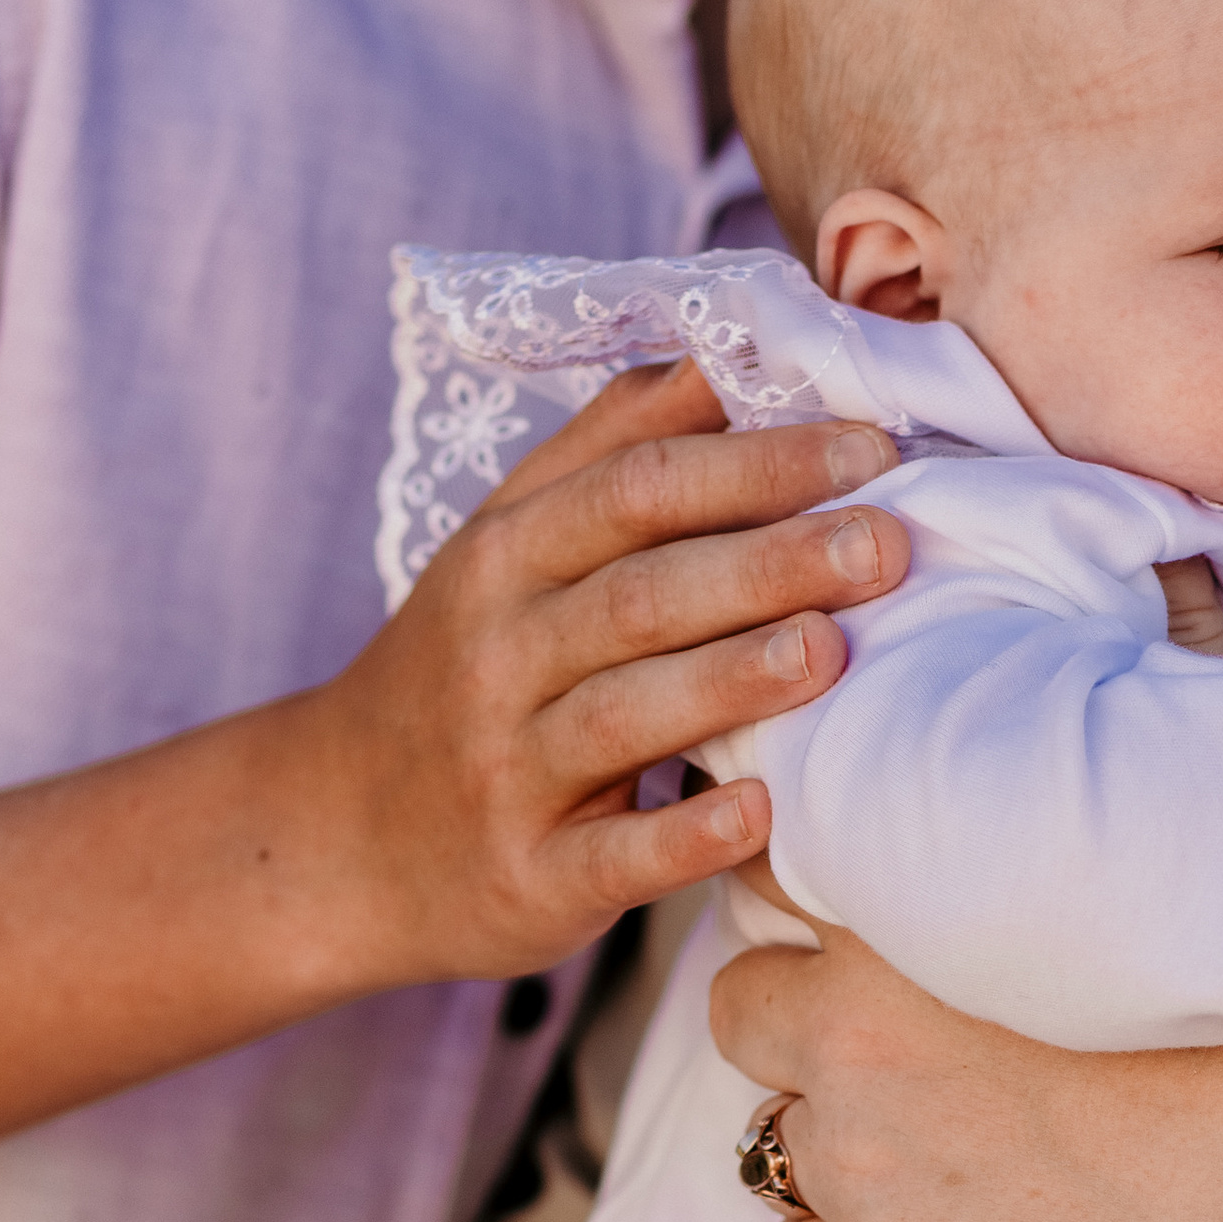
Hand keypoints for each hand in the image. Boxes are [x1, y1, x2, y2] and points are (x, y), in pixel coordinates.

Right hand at [309, 361, 914, 988]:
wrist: (337, 837)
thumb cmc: (464, 673)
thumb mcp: (507, 544)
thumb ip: (612, 448)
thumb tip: (727, 346)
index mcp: (507, 555)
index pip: (638, 489)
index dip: (755, 461)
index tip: (870, 447)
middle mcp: (500, 654)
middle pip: (642, 592)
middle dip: (768, 561)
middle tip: (885, 544)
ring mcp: (510, 770)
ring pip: (626, 713)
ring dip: (731, 680)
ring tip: (834, 653)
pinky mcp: (530, 876)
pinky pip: (612, 857)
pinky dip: (684, 836)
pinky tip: (762, 814)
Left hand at [710, 875, 1222, 1221]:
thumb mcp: (1106, 911)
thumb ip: (1001, 883)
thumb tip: (971, 864)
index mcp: (902, 928)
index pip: (765, 877)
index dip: (803, 900)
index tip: (846, 919)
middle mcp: (853, 1043)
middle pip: (739, 1010)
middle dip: (793, 1021)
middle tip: (880, 1041)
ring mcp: (860, 1167)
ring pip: (770, 1139)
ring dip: (832, 1134)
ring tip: (933, 1144)